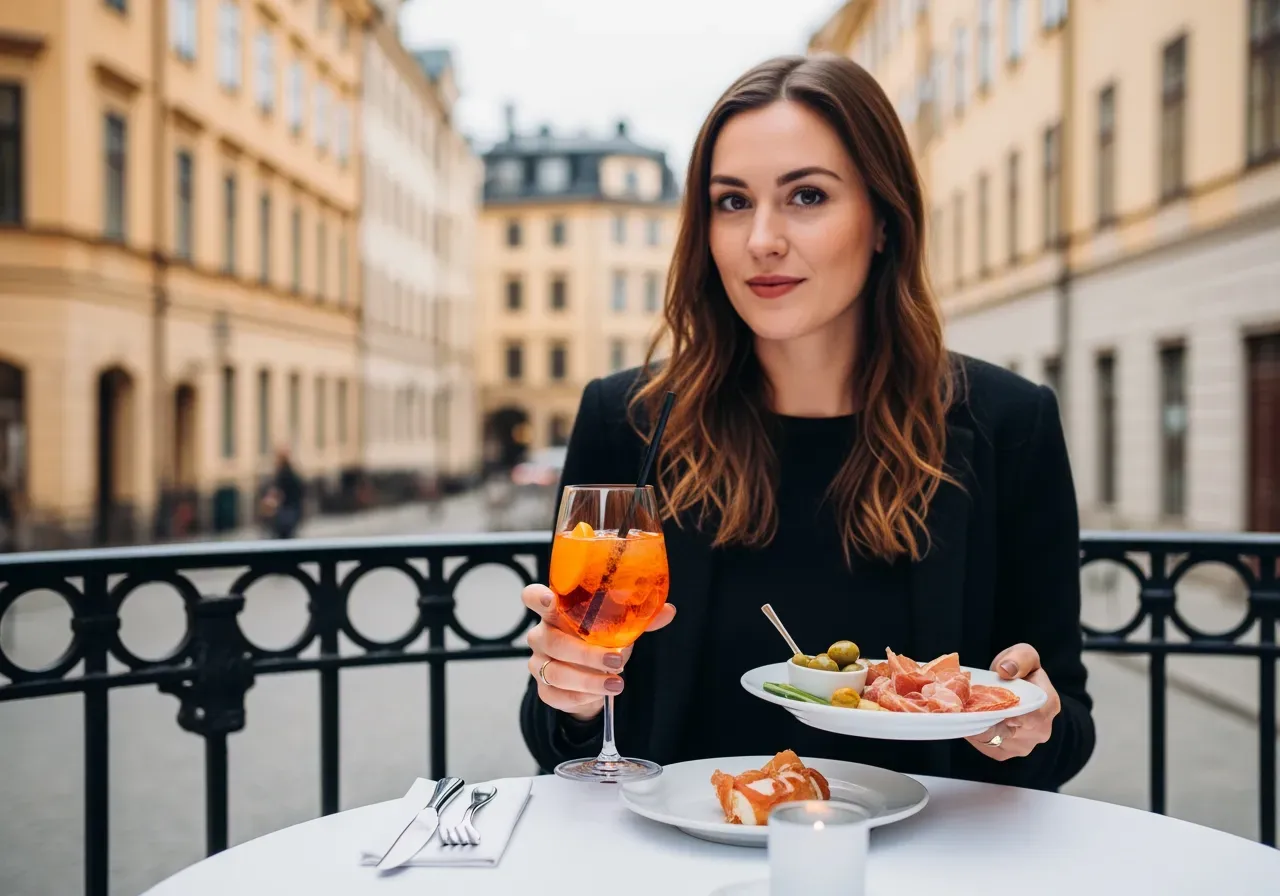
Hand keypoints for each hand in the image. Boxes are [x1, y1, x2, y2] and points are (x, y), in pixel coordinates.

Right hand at [522, 583, 676, 721]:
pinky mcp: (543, 689)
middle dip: (585, 653)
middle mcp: (542, 634)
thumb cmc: (600, 642)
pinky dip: (581, 696)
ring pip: (555, 672)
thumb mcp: (618, 628)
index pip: (533, 597)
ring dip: (588, 680)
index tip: (551, 601)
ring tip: (616, 684)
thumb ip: (639, 619)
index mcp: (556, 611)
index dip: (538, 598)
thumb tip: (668, 610)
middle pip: (552, 641)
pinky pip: (556, 695)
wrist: (591, 679)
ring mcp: (538, 663)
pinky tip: (598, 695)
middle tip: (616, 660)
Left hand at [965, 643, 1060, 759]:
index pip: (1031, 715)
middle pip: (1006, 729)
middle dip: (984, 716)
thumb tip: (1006, 670)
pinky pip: (984, 746)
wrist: (1020, 693)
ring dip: (976, 724)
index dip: (1008, 712)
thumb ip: (1019, 659)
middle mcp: (1039, 731)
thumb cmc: (1022, 672)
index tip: (987, 704)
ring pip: (992, 739)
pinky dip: (973, 732)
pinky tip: (970, 718)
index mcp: (1048, 705)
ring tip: (966, 707)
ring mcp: (1022, 746)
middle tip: (965, 702)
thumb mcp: (1024, 655)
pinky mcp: (1005, 753)